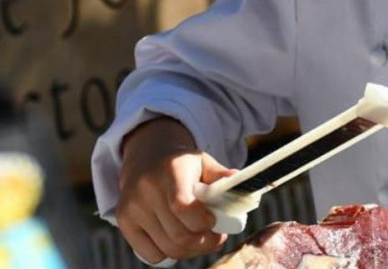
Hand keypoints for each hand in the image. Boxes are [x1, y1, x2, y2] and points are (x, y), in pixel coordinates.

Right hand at [117, 117, 236, 263]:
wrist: (147, 157)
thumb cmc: (183, 164)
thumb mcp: (204, 162)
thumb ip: (222, 176)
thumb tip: (241, 183)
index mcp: (171, 170)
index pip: (183, 207)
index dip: (203, 222)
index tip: (215, 221)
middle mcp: (147, 189)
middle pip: (178, 235)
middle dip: (204, 242)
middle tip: (216, 238)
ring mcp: (132, 207)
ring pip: (167, 248)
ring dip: (190, 251)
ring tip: (201, 240)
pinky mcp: (124, 222)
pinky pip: (150, 254)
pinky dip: (168, 254)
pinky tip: (179, 240)